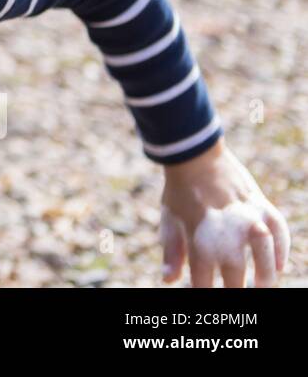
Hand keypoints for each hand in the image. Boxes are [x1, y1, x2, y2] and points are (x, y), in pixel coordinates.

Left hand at [159, 137, 290, 286]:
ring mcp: (248, 218)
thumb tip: (169, 281)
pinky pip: (279, 232)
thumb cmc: (179, 192)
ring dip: (266, 276)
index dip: (204, 293)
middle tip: (235, 292)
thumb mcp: (169, 221)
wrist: (195, 155)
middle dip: (235, 289)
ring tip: (262, 286)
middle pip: (235, 275)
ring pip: (264, 257)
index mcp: (198, 240)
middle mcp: (226, 232)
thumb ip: (172, 253)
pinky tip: (279, 265)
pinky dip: (281, 250)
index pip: (203, 282)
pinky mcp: (262, 205)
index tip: (204, 296)